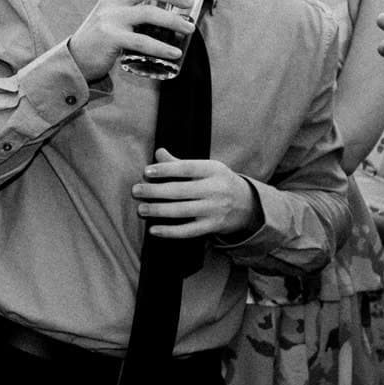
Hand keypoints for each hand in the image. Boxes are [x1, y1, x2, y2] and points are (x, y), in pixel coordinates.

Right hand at [66, 0, 198, 81]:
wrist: (75, 58)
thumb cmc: (100, 38)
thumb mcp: (111, 15)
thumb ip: (131, 9)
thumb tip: (168, 12)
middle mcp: (111, 2)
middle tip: (191, 3)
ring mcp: (110, 19)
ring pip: (149, 13)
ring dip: (174, 21)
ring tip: (190, 29)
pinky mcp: (111, 38)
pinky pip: (142, 41)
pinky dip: (162, 47)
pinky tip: (175, 53)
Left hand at [131, 148, 260, 238]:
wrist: (247, 203)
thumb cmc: (218, 182)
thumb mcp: (206, 169)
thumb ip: (180, 164)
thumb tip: (158, 153)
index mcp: (213, 170)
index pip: (186, 168)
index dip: (165, 170)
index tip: (146, 172)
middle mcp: (215, 189)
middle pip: (180, 191)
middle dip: (155, 191)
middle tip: (136, 190)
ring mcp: (215, 209)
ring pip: (182, 211)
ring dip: (158, 210)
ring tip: (141, 209)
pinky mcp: (213, 226)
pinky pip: (188, 231)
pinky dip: (169, 231)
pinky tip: (153, 230)